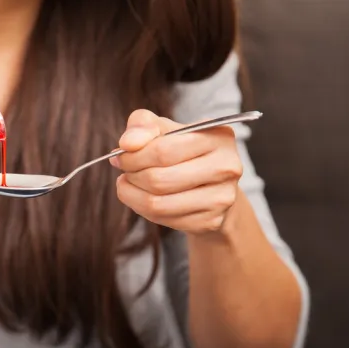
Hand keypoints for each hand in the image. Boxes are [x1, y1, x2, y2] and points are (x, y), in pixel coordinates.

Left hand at [111, 109, 242, 234]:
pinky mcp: (211, 221)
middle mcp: (227, 166)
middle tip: (125, 172)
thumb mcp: (163, 128)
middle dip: (132, 176)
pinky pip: (163, 219)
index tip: (121, 157)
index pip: (163, 150)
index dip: (133, 156)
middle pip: (158, 179)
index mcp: (218, 136)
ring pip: (157, 203)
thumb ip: (142, 125)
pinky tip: (144, 198)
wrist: (210, 186)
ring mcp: (222, 197)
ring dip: (132, 194)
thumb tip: (128, 143)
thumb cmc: (183, 151)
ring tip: (129, 184)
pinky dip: (143, 209)